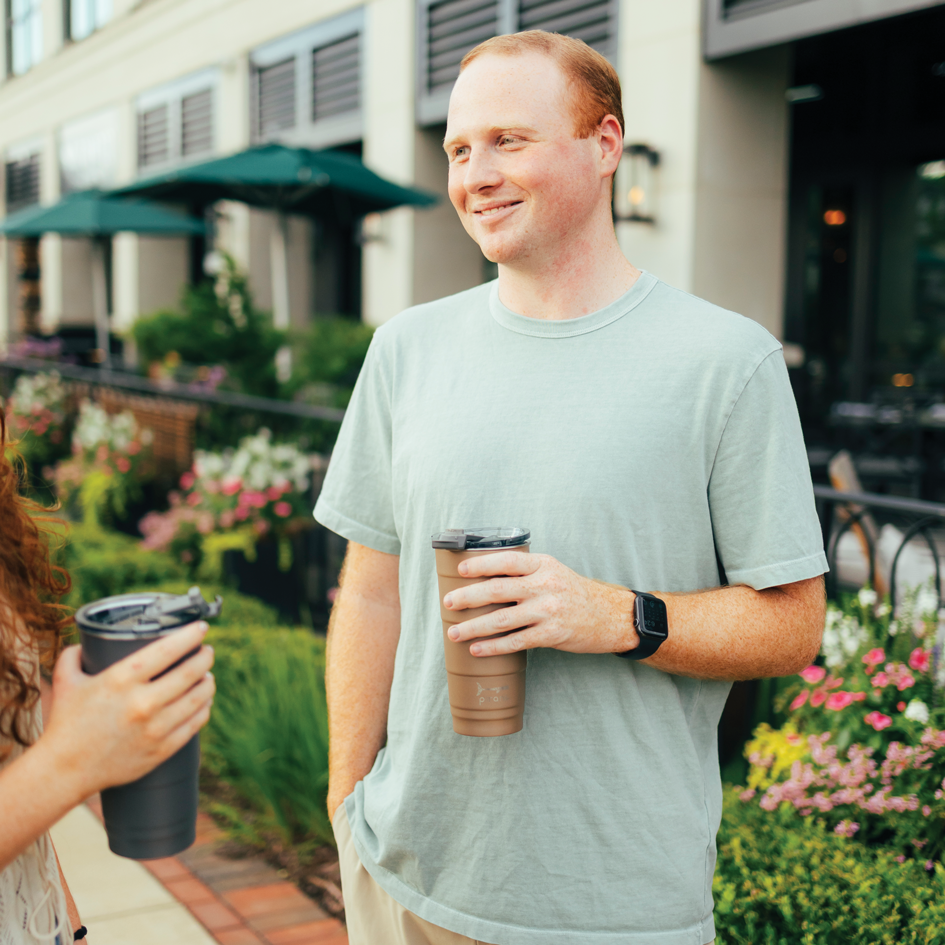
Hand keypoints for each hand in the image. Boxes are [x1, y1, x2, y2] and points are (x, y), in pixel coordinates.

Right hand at [44, 622, 214, 800]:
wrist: (65, 770)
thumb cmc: (66, 724)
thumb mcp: (65, 682)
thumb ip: (72, 657)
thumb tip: (83, 642)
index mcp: (121, 680)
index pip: (167, 650)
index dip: (190, 635)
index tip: (201, 628)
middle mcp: (142, 703)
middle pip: (190, 672)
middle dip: (205, 657)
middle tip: (207, 651)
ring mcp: (155, 728)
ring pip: (198, 698)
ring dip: (208, 682)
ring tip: (207, 675)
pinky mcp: (161, 750)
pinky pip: (195, 724)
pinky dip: (203, 709)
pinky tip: (204, 702)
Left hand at [442, 553, 638, 656]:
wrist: (608, 615)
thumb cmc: (573, 592)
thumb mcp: (552, 571)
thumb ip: (524, 573)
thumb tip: (485, 579)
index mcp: (542, 565)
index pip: (505, 561)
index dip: (480, 564)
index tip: (460, 571)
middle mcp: (544, 585)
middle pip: (497, 590)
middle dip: (468, 597)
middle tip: (448, 603)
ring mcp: (548, 611)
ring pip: (502, 619)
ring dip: (474, 626)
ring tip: (454, 632)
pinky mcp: (551, 634)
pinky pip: (516, 641)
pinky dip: (494, 647)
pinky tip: (477, 649)